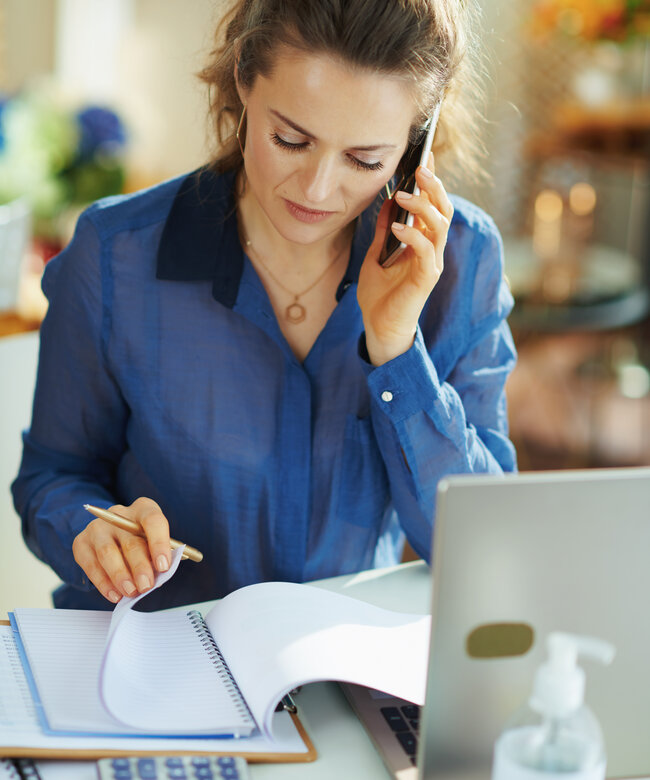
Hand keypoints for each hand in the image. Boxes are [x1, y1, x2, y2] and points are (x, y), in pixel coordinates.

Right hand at [72, 497, 171, 603]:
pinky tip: (114, 595)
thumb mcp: (153, 542)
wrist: (110, 535)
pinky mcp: (81, 542)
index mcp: (143, 509)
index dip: (159, 543)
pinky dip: (103, 583)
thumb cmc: (140, 540)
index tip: (163, 566)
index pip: (153, 521)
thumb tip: (158, 577)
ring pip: (108, 553)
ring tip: (130, 592)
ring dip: (120, 576)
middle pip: (130, 541)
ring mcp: (97, 527)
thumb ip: (156, 555)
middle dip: (139, 567)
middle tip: (146, 586)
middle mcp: (119, 515)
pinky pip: (91, 565)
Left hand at [357, 153, 453, 365]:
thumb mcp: (375, 255)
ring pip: (440, 227)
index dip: (432, 180)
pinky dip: (413, 237)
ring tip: (403, 196)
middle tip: (419, 167)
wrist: (378, 328)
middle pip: (443, 210)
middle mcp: (432, 250)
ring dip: (423, 208)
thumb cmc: (379, 295)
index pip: (432, 205)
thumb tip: (386, 201)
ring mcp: (431, 264)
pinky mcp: (426, 280)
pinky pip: (426, 252)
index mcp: (422, 242)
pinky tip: (397, 227)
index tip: (425, 154)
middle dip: (434, 187)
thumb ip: (383, 231)